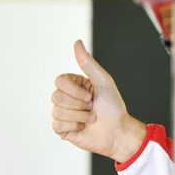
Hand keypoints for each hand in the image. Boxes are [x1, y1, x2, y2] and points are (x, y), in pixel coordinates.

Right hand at [51, 39, 146, 163]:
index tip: (91, 97)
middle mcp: (66, 98)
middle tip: (92, 108)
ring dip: (80, 116)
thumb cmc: (113, 107)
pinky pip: (57, 124)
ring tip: (91, 119)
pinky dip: (74, 126)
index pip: (59, 81)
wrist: (119, 132)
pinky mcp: (62, 129)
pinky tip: (84, 127)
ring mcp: (63, 113)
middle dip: (79, 105)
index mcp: (73, 85)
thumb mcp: (103, 82)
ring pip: (57, 111)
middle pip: (56, 96)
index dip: (74, 91)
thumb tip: (77, 42)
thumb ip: (88, 63)